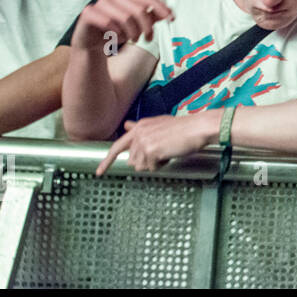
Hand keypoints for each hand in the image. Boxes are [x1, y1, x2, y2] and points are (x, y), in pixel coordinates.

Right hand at [70, 0, 174, 52]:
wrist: (93, 43)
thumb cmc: (118, 31)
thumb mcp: (139, 25)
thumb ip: (152, 17)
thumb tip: (170, 12)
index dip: (160, 7)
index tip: (171, 19)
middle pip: (139, 10)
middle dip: (147, 27)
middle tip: (148, 39)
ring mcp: (101, 3)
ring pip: (125, 17)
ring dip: (132, 33)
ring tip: (132, 39)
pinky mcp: (88, 13)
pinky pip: (108, 22)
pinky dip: (116, 33)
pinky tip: (115, 38)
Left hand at [96, 113, 213, 174]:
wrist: (197, 128)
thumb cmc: (183, 127)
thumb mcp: (159, 124)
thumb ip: (141, 127)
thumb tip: (127, 125)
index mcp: (139, 127)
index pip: (118, 146)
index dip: (107, 161)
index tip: (99, 172)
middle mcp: (138, 134)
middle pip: (132, 161)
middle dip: (146, 161)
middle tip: (162, 152)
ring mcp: (144, 142)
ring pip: (141, 166)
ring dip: (155, 163)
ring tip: (168, 151)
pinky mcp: (151, 151)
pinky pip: (152, 168)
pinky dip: (162, 165)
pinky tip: (170, 154)